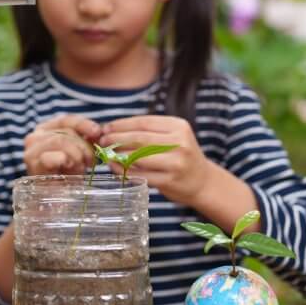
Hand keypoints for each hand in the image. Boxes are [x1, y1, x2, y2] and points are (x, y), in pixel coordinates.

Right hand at [24, 114, 102, 175]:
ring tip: (79, 168)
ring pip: (60, 141)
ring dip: (75, 155)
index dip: (83, 124)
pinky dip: (63, 161)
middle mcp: (35, 137)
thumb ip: (85, 141)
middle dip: (83, 146)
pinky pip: (51, 156)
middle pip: (66, 132)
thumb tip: (98, 133)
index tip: (98, 132)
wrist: (54, 201)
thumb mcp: (79, 154)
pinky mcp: (32, 164)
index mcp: (46, 130)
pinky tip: (68, 167)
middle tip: (90, 161)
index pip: (66, 120)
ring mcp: (32, 150)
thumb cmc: (67, 176)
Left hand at [99, 115, 213, 205]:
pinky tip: (116, 168)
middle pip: (140, 138)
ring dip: (118, 155)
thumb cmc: (181, 156)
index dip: (121, 124)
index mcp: (179, 126)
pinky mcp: (169, 180)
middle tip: (102, 141)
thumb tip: (113, 129)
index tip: (106, 128)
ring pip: (138, 157)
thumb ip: (149, 132)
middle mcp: (179, 142)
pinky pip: (141, 174)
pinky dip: (125, 171)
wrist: (202, 181)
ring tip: (106, 154)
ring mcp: (175, 162)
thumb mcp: (173, 137)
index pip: (144, 122)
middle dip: (117, 139)